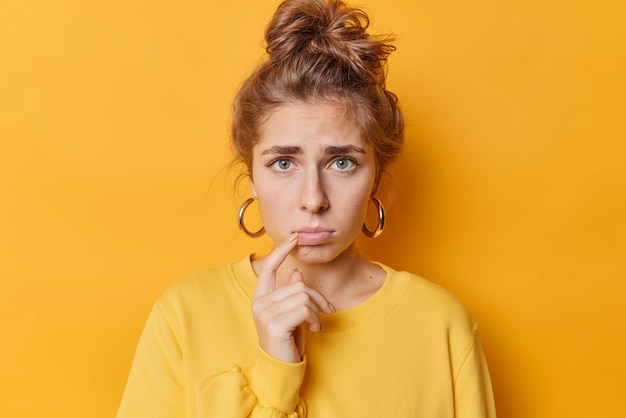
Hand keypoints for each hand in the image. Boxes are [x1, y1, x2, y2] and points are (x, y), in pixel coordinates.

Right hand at [251, 233, 334, 362]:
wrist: (282, 368)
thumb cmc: (288, 341)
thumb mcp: (292, 314)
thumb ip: (291, 293)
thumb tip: (297, 273)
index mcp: (261, 298)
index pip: (269, 268)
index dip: (281, 251)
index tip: (294, 238)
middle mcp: (259, 303)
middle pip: (298, 285)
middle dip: (317, 297)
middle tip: (325, 311)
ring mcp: (265, 313)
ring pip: (303, 296)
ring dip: (316, 310)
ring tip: (316, 323)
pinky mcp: (275, 324)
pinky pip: (304, 309)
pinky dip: (314, 318)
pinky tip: (314, 328)